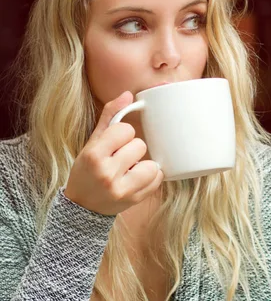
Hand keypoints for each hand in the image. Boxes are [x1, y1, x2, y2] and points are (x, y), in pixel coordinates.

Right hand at [64, 91, 163, 214]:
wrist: (83, 206)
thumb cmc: (87, 170)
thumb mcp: (92, 143)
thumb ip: (109, 117)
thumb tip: (127, 94)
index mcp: (94, 155)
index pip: (125, 130)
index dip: (123, 134)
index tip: (115, 143)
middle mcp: (106, 173)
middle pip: (140, 145)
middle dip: (132, 149)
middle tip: (121, 158)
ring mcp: (121, 189)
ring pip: (151, 165)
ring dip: (144, 164)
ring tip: (131, 169)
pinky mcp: (134, 200)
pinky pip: (157, 180)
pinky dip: (151, 177)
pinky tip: (137, 178)